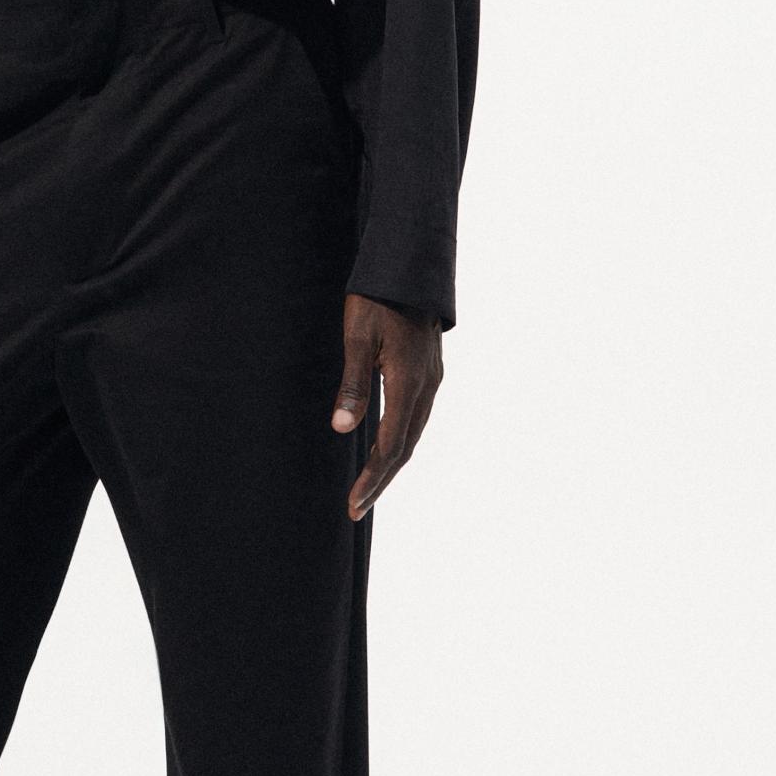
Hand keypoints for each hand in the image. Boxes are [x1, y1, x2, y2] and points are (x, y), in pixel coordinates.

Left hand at [332, 296, 442, 519]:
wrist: (411, 267)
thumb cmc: (377, 298)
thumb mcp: (357, 338)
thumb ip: (352, 385)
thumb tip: (343, 429)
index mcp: (409, 382)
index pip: (391, 444)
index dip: (373, 478)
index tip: (354, 503)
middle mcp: (427, 387)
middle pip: (405, 447)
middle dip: (381, 480)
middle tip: (356, 508)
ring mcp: (432, 380)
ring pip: (413, 434)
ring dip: (390, 463)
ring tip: (368, 488)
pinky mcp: (430, 373)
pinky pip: (416, 418)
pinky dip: (400, 441)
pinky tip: (385, 448)